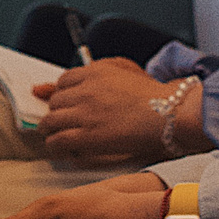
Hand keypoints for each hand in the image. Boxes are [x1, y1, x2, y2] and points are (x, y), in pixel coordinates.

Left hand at [34, 60, 209, 162]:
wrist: (168, 113)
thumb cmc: (154, 94)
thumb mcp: (126, 69)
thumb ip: (98, 69)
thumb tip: (69, 76)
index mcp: (95, 72)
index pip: (63, 81)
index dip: (64, 94)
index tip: (67, 103)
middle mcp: (85, 90)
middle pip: (55, 102)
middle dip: (58, 112)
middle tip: (66, 121)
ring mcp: (84, 113)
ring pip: (50, 122)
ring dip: (52, 130)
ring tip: (59, 136)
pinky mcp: (87, 136)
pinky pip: (57, 141)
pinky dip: (55, 146)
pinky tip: (61, 149)